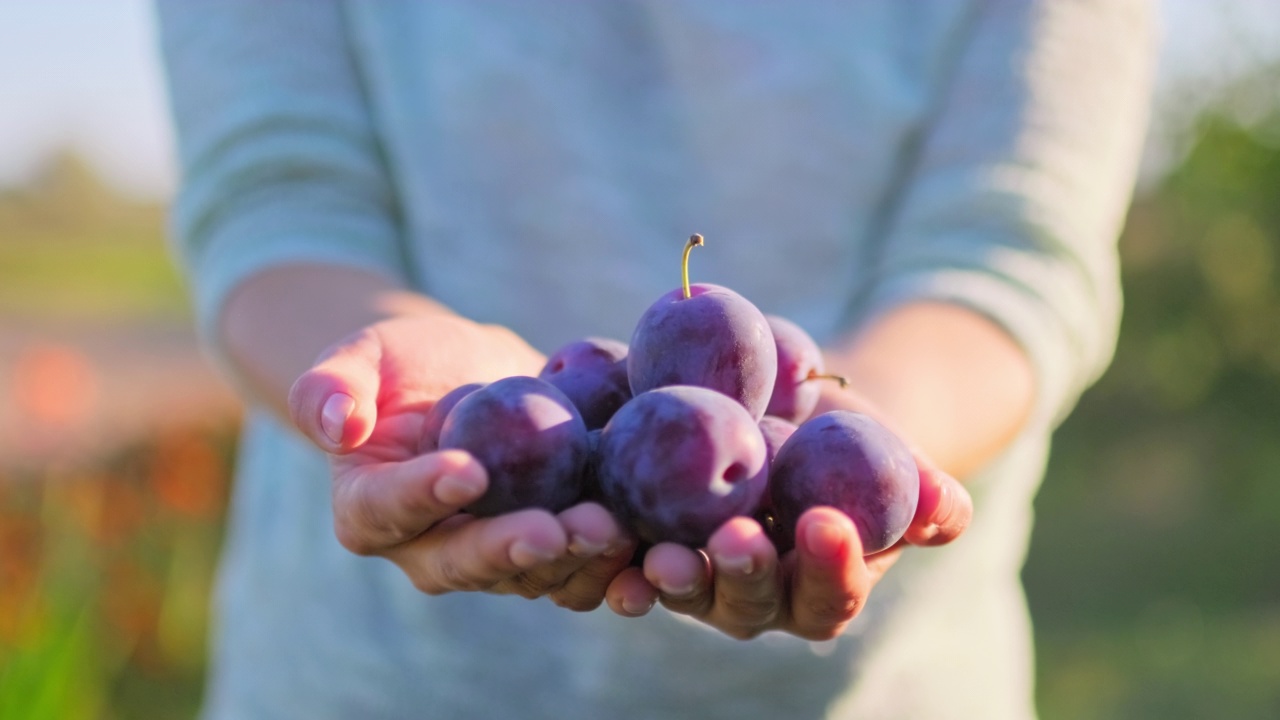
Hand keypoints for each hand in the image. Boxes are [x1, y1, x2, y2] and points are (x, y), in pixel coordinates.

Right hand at [288, 315, 636, 609]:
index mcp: (370, 511)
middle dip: (512, 548)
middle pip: (466, 562)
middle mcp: (430, 550)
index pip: (388, 509)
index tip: (466, 470)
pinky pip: (581, 568)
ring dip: (574, 560)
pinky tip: (650, 542)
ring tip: (613, 529)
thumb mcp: (365, 355)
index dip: (423, 495)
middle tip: (555, 527)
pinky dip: (615, 563)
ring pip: (532, 575)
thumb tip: (334, 422)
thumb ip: (331, 384)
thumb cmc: (408, 365)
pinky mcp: (551, 550)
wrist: (474, 380)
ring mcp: (496, 558)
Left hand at [602, 389, 971, 639]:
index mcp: (819, 586)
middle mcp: (753, 597)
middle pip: (750, 603)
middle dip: (745, 574)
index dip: (832, 567)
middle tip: (738, 538)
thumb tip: (947, 508)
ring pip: (686, 590)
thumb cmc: (851, 441)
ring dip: (675, 577)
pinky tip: (603, 537)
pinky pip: (625, 561)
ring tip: (665, 554)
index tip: (827, 522)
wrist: (784, 409)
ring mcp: (695, 577)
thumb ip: (924, 492)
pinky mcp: (643, 544)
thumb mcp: (891, 455)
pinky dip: (614, 558)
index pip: (830, 593)